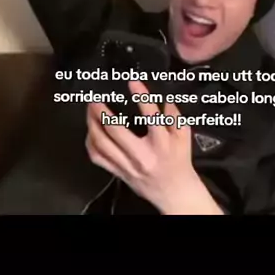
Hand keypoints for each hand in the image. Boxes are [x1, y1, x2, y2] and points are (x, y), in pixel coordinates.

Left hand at [85, 81, 223, 214]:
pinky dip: (90, 143)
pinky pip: (98, 157)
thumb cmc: (178, 162)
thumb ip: (175, 116)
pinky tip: (90, 132)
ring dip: (92, 124)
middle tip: (95, 99)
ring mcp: (127, 165)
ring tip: (90, 111)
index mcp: (161, 144)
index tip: (133, 82)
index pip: (151, 117)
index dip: (141, 97)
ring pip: (102, 144)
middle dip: (102, 112)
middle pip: (116, 131)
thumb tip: (164, 99)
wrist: (174, 192)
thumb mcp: (184, 136)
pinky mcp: (118, 173)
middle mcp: (142, 155)